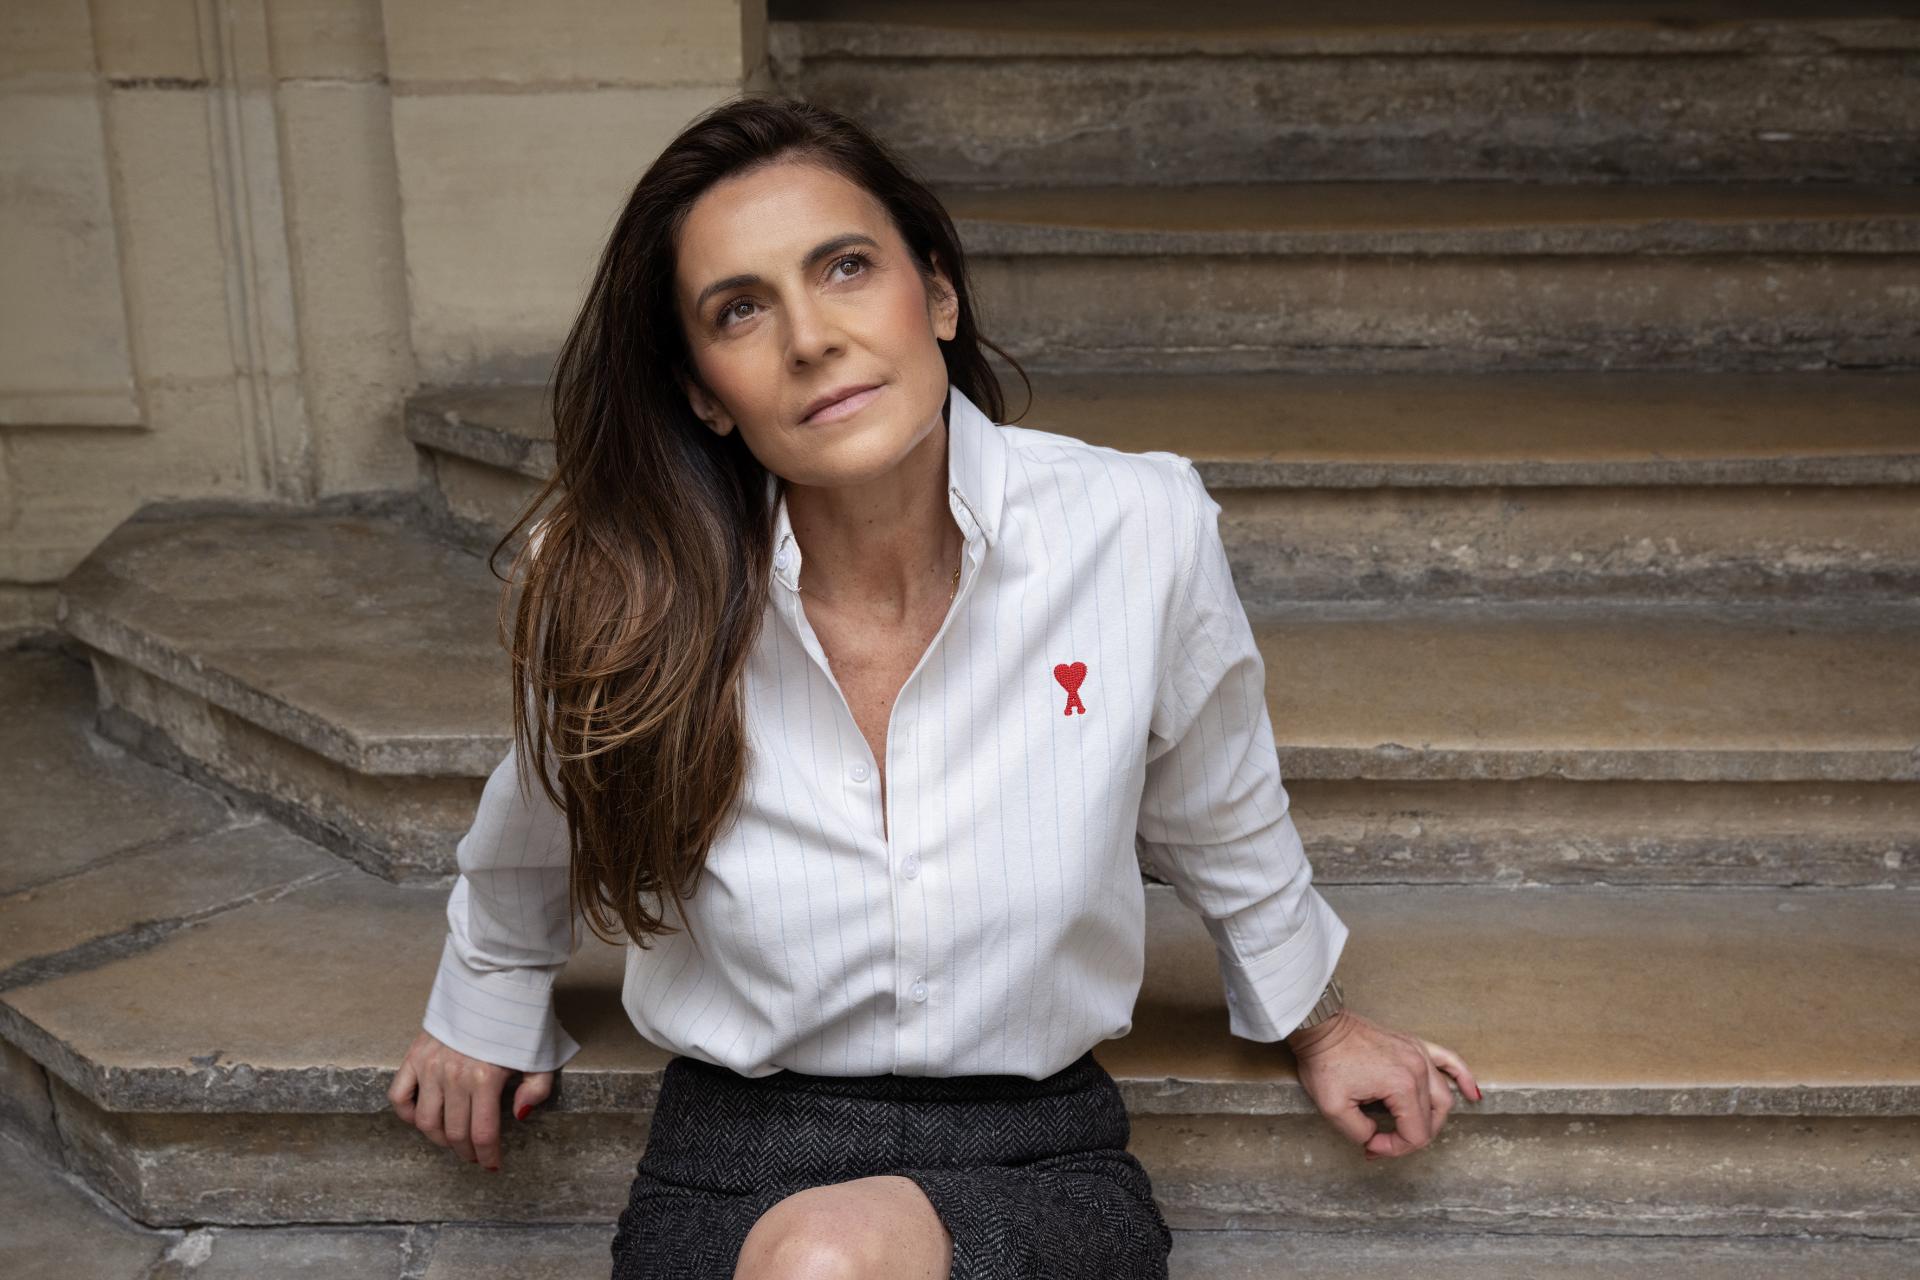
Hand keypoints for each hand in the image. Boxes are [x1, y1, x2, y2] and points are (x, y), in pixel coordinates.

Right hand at [388, 1029, 555, 1172]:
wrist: (493, 981)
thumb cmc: (519, 1020)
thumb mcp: (539, 1055)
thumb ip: (536, 1089)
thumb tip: (519, 1116)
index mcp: (485, 1078)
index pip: (482, 1134)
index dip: (488, 1155)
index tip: (492, 1164)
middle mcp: (453, 1076)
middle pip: (454, 1132)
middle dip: (466, 1152)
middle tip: (475, 1155)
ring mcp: (430, 1067)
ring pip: (425, 1121)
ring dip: (438, 1138)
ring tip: (452, 1139)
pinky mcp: (414, 1056)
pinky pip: (399, 1095)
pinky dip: (407, 1113)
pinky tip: (422, 1117)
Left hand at [1287, 1009, 1481, 1160]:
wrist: (1320, 1027)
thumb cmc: (1325, 1061)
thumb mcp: (1333, 1109)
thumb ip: (1360, 1133)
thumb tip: (1375, 1139)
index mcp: (1402, 1086)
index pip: (1416, 1134)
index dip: (1394, 1148)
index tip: (1370, 1145)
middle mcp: (1418, 1069)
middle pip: (1432, 1118)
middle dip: (1409, 1138)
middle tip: (1382, 1142)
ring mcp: (1419, 1054)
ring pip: (1443, 1097)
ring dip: (1432, 1119)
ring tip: (1411, 1130)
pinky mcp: (1414, 1044)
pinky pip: (1450, 1060)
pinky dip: (1463, 1077)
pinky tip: (1472, 1093)